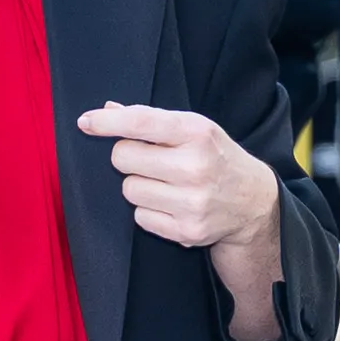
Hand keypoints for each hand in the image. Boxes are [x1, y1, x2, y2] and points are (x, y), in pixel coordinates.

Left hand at [77, 99, 284, 340]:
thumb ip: (151, 120)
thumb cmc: (216, 158)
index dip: (107, 123)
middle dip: (128, 157)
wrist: (253, 203)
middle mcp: (195, 166)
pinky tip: (171, 205)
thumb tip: (107, 109)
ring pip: (129, 190)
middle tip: (148, 160)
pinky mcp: (187, 231)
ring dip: (139, 186)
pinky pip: (140, 218)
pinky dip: (149, 211)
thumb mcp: (194, 130)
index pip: (140, 123)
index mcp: (197, 133)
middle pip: (123, 158)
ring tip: (165, 185)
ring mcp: (192, 202)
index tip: (86, 122)